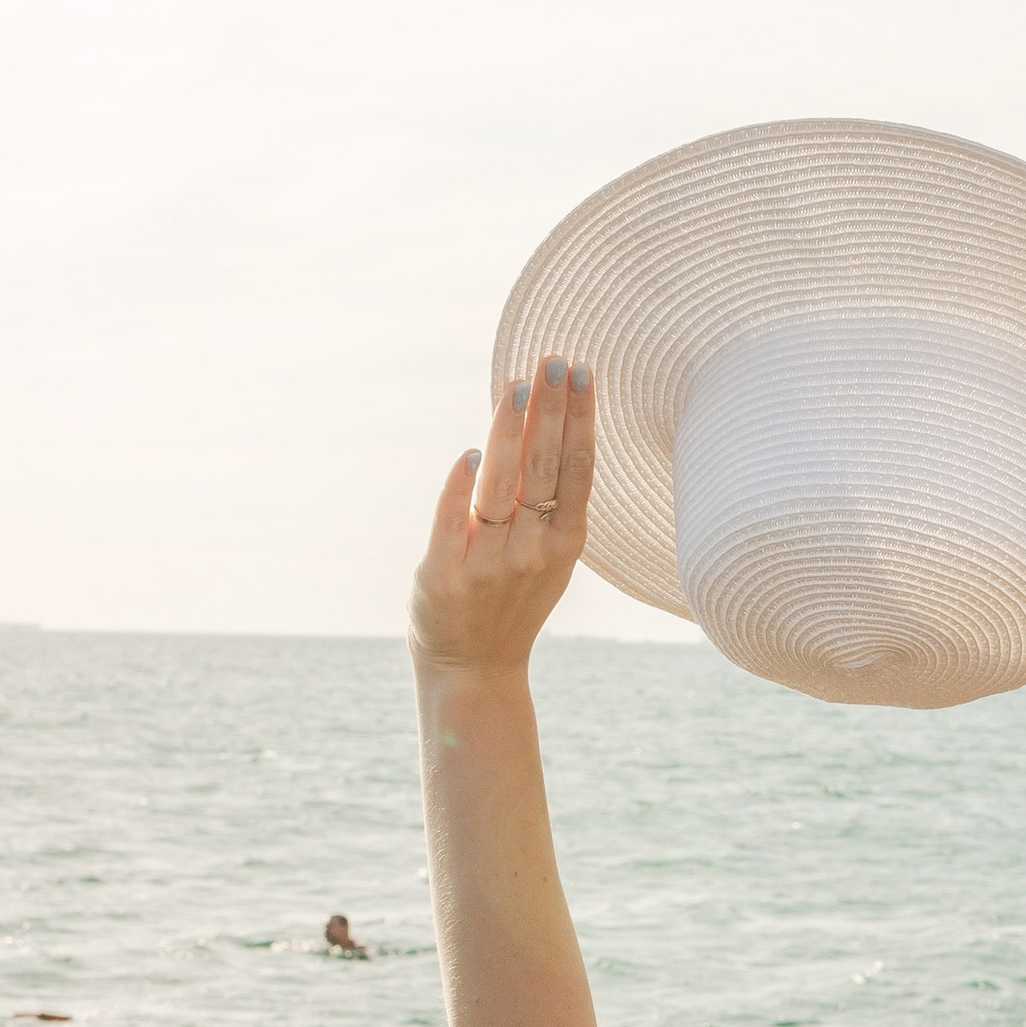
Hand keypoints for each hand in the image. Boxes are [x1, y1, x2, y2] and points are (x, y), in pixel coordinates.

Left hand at [412, 359, 596, 670]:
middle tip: (554, 358)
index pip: (576, 468)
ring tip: (517, 385)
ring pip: (501, 483)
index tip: (581, 372)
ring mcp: (488, 562)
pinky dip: (461, 484)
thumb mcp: (545, 558)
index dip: (580, 418)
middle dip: (550, 408)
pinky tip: (471, 452)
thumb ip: (544, 503)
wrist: (474, 667)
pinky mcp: (445, 572)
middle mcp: (532, 551)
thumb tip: (534, 423)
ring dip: (510, 430)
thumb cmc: (510, 601)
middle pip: (543, 465)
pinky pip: (454, 518)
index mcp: (563, 544)